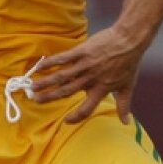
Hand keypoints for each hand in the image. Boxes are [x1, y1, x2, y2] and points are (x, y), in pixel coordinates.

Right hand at [30, 25, 145, 124]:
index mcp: (101, 90)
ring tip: (32, 87)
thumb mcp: (128, 86)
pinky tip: (39, 65)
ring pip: (61, 76)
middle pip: (66, 92)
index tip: (66, 121)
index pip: (86, 109)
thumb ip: (124, 105)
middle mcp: (90, 79)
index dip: (76, 117)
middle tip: (36, 100)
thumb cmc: (129, 63)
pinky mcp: (81, 52)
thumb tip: (127, 123)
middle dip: (50, 97)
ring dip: (46, 82)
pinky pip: (63, 58)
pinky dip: (50, 62)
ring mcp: (85, 65)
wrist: (129, 40)